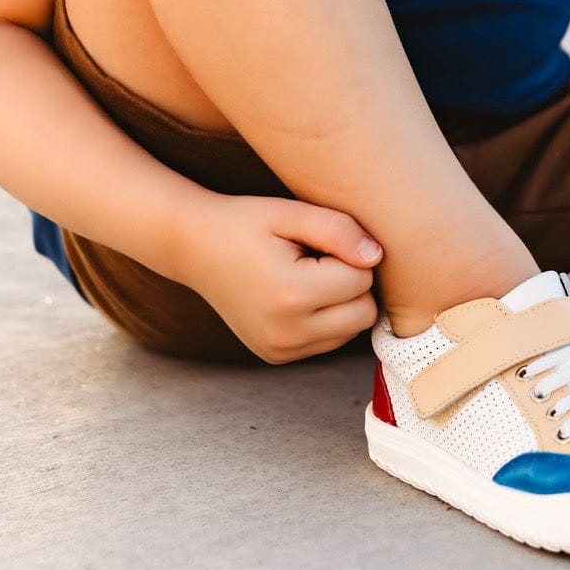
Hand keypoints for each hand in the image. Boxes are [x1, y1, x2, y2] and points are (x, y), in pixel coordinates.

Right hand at [176, 191, 382, 362]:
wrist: (193, 247)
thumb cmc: (245, 222)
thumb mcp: (290, 212)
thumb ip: (338, 229)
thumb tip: (377, 256)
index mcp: (290, 295)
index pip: (362, 279)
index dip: (349, 252)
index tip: (319, 240)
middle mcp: (285, 333)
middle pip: (363, 313)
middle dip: (351, 282)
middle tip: (318, 257)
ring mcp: (279, 350)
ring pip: (350, 331)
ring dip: (341, 303)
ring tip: (307, 274)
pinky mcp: (276, 356)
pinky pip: (328, 341)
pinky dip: (326, 319)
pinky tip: (299, 294)